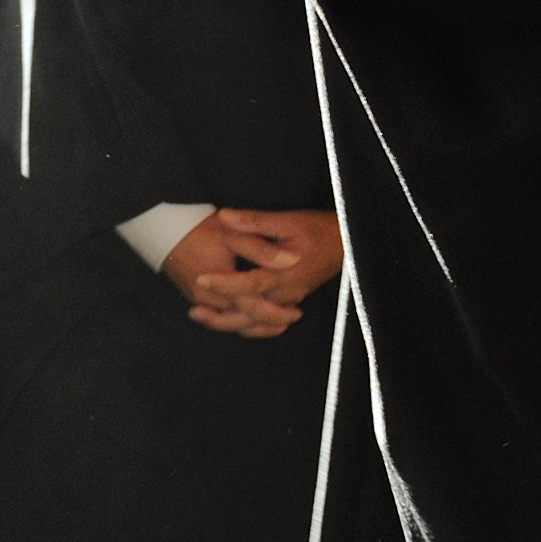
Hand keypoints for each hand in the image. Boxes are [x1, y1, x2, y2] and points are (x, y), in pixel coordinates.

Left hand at [162, 208, 343, 339]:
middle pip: (249, 313)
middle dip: (219, 314)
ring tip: (204, 315)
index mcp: (284, 272)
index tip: (201, 278)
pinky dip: (247, 324)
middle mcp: (286, 293)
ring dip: (229, 322)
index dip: (223, 283)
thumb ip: (255, 221)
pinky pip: (266, 322)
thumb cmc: (318, 229)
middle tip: (193, 309)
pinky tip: (230, 318)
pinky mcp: (291, 302)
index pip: (248, 284)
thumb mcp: (287, 220)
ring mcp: (289, 301)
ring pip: (256, 323)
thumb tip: (225, 217)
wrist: (346, 243)